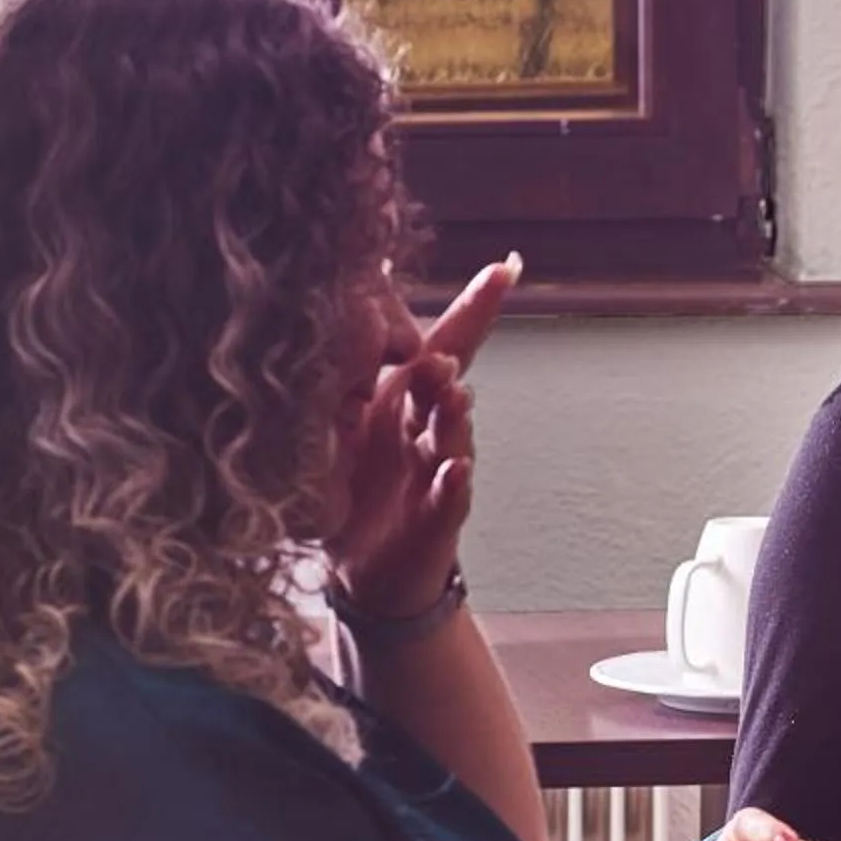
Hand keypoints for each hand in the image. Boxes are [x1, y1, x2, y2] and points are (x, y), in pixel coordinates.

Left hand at [327, 257, 521, 616]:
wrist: (366, 571)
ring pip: (449, 438)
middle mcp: (427, 430)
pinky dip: (452, 485)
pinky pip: (447, 499)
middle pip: (446, 389)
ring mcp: (436, 474)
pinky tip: (455, 469)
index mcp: (406, 400)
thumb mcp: (334, 426)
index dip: (477, 309)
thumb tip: (352, 305)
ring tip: (453, 396)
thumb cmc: (355, 493)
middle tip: (438, 352)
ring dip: (453, 417)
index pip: (449, 346)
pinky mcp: (436, 520)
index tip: (506, 269)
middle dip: (445, 368)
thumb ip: (343, 373)